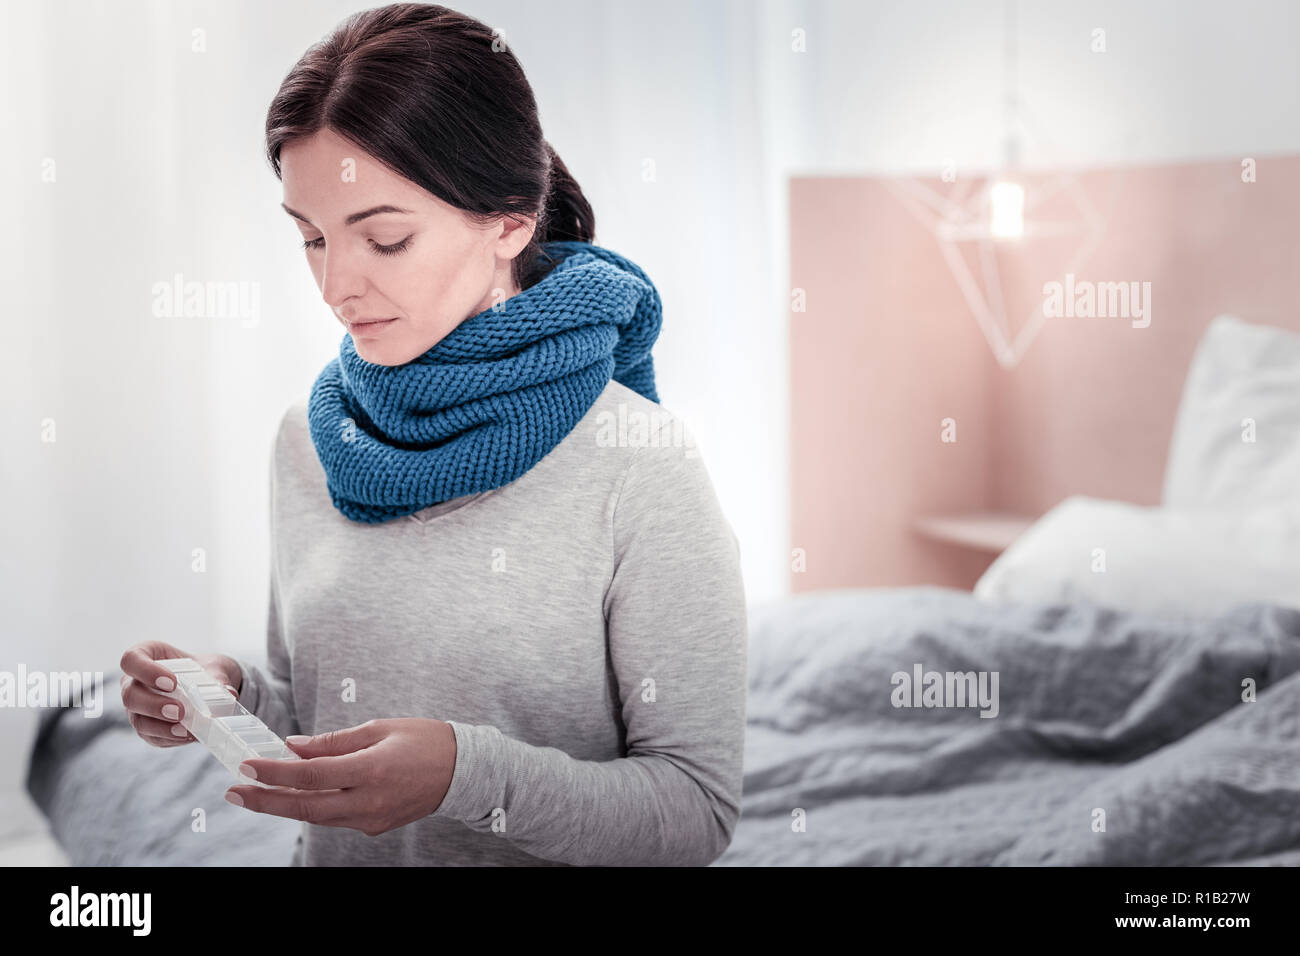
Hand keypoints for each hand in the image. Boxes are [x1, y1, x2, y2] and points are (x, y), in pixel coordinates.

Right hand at [120, 640, 241, 747]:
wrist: (209, 687)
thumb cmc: (204, 670)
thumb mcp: (213, 667)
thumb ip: (218, 677)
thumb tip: (227, 693)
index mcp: (145, 656)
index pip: (130, 660)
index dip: (146, 671)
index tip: (172, 682)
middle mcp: (134, 682)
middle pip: (129, 695)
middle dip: (154, 705)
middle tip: (180, 711)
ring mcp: (137, 707)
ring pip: (137, 720)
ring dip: (162, 727)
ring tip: (186, 730)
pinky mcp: (147, 728)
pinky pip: (151, 737)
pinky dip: (170, 738)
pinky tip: (188, 736)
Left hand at [224, 718, 457, 836]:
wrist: (463, 771)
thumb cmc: (425, 740)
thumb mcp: (380, 727)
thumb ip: (334, 741)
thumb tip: (295, 747)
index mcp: (371, 769)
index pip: (310, 774)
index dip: (274, 772)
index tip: (247, 766)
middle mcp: (369, 800)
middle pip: (305, 807)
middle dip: (265, 801)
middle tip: (234, 792)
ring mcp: (372, 818)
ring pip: (317, 817)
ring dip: (285, 806)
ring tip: (257, 793)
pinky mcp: (375, 826)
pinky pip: (336, 818)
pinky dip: (314, 806)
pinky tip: (299, 795)